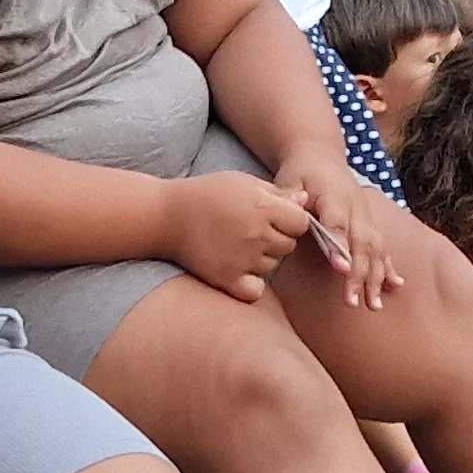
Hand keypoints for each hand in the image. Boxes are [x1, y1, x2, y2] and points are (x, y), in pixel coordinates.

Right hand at [165, 169, 311, 300]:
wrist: (166, 215)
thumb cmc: (207, 193)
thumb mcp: (244, 182)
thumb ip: (277, 192)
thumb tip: (306, 199)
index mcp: (262, 207)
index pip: (301, 223)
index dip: (292, 221)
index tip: (277, 218)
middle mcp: (256, 234)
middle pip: (289, 246)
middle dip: (278, 239)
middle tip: (253, 231)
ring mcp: (242, 258)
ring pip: (272, 266)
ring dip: (262, 258)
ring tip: (238, 244)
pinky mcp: (227, 279)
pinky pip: (255, 290)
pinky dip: (251, 284)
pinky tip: (239, 270)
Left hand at [281, 153, 404, 307]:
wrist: (320, 155)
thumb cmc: (300, 171)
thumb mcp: (289, 179)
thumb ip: (290, 197)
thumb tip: (294, 210)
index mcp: (334, 196)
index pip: (338, 223)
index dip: (341, 246)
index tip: (341, 269)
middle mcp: (356, 207)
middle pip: (361, 242)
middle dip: (359, 273)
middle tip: (351, 301)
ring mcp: (366, 216)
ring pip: (375, 248)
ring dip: (376, 277)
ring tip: (373, 304)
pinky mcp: (370, 223)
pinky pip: (382, 246)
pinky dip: (389, 266)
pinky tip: (396, 286)